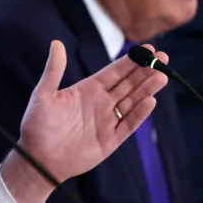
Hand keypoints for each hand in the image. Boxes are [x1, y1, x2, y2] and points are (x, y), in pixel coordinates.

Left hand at [3, 41, 167, 202]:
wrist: (37, 159)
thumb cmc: (38, 126)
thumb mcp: (43, 95)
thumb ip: (54, 70)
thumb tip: (56, 43)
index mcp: (87, 90)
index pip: (115, 72)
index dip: (131, 61)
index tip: (148, 49)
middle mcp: (101, 103)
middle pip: (129, 84)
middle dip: (146, 71)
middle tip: (164, 58)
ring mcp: (107, 121)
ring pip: (132, 102)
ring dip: (147, 89)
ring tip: (162, 76)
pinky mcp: (110, 140)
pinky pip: (128, 125)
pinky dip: (139, 114)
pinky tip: (150, 101)